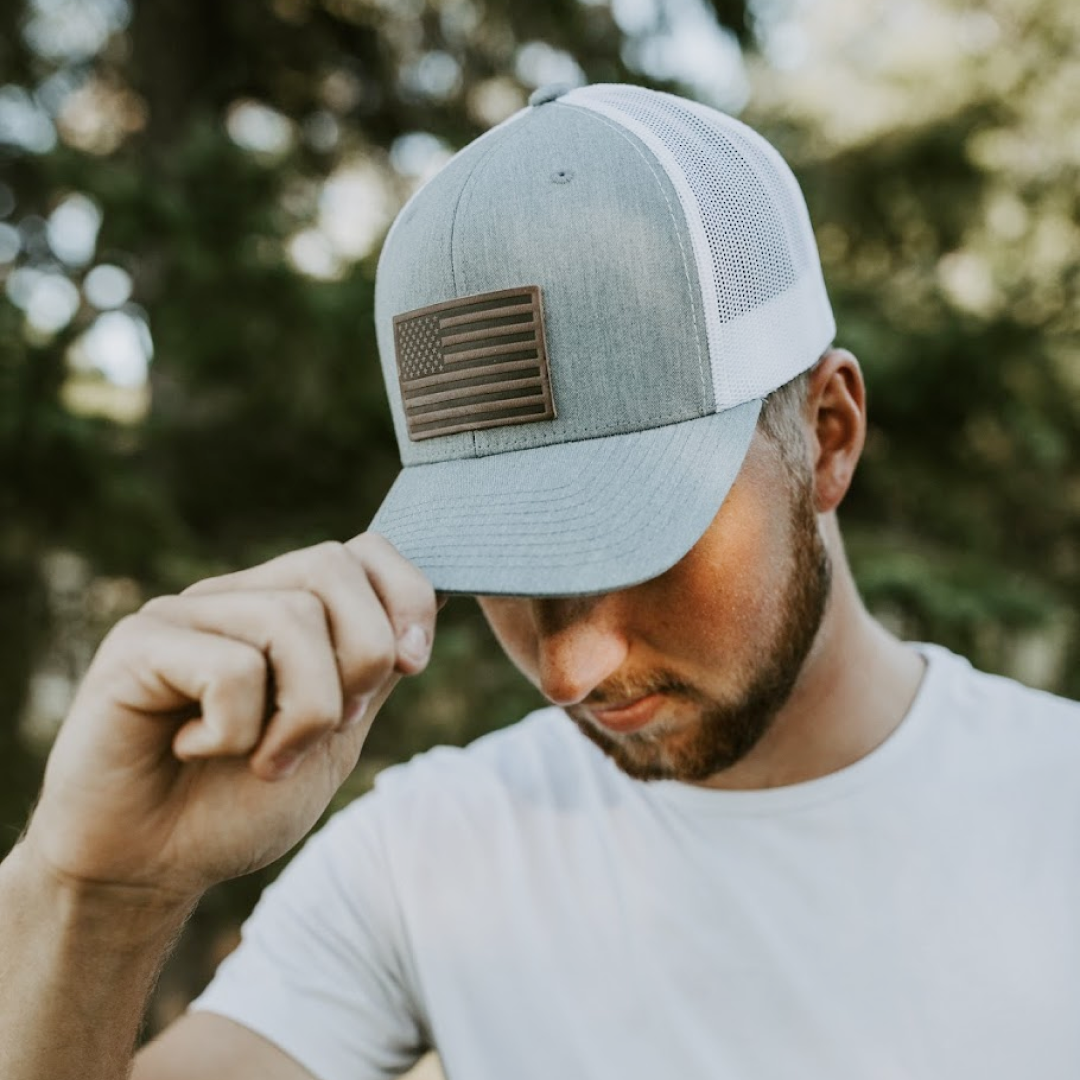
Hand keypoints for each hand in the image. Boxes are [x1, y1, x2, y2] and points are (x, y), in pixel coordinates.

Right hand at [21, 534, 435, 906]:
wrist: (145, 869)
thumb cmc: (235, 805)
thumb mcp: (333, 733)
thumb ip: (374, 668)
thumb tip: (441, 595)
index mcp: (284, 608)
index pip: (363, 551)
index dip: (407, 596)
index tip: (414, 664)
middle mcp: (236, 597)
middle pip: (333, 566)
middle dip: (363, 655)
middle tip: (334, 728)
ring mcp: (185, 613)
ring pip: (292, 618)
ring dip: (304, 713)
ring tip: (264, 759)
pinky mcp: (136, 644)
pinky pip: (229, 667)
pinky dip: (234, 731)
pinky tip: (193, 750)